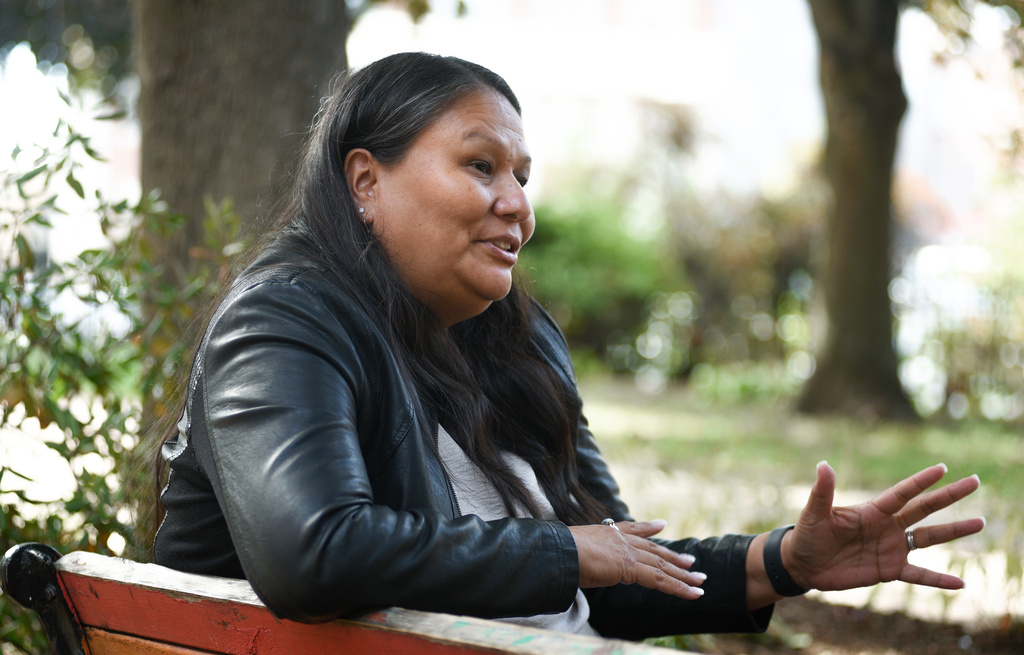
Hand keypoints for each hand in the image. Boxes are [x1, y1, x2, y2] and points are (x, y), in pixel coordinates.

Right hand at [569, 519, 705, 599]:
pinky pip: (660, 580)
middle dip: (673, 556)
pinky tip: (693, 593)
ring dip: (683, 575)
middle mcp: (621, 540)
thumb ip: (584, 557)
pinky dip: (679, 588)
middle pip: (653, 550)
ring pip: (661, 566)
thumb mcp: (574, 552)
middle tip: (691, 561)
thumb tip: (577, 565)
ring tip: (700, 581)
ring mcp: (628, 552)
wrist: (558, 551)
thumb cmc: (559, 553)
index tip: (662, 525)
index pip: (632, 529)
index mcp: (607, 534)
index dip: (649, 528)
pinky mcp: (632, 568)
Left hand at [785, 461, 984, 591]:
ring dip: (954, 531)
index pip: (902, 493)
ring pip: (929, 538)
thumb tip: (823, 465)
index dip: (921, 481)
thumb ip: (823, 492)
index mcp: (872, 510)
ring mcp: (891, 548)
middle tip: (974, 482)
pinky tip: (960, 583)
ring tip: (979, 523)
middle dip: (949, 496)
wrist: (804, 564)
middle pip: (924, 508)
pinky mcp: (889, 570)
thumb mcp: (814, 513)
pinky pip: (919, 575)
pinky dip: (938, 579)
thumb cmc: (807, 534)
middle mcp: (887, 526)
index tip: (943, 468)